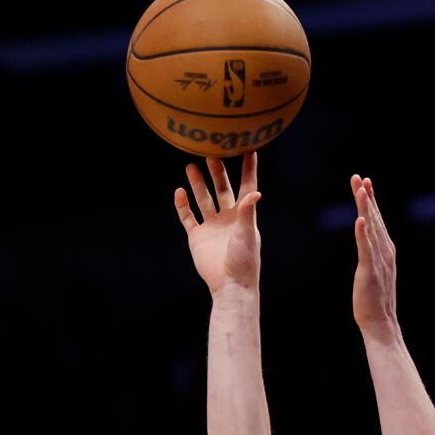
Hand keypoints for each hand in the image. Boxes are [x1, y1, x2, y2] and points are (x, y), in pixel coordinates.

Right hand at [174, 154, 260, 295]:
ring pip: (203, 200)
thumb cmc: (243, 261)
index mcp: (243, 216)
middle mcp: (227, 218)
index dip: (248, 169)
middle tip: (211, 153)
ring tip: (190, 166)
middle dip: (217, 172)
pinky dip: (182, 205)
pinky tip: (179, 192)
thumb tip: (255, 193)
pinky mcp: (197, 237)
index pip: (246, 187)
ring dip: (198, 184)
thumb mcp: (247, 234)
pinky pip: (188, 217)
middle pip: (222, 189)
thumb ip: (248, 213)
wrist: (229, 285)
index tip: (249, 149)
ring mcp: (211, 226)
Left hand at [351, 174, 398, 337]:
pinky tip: (359, 219)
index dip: (371, 201)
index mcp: (386, 250)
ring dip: (365, 207)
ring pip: (371, 228)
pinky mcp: (369, 271)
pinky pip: (365, 248)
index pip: (377, 220)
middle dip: (367, 197)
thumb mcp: (374, 271)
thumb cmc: (375, 300)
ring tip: (360, 189)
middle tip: (360, 177)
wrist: (381, 322)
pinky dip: (362, 233)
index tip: (365, 183)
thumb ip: (372, 255)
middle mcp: (385, 251)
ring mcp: (378, 260)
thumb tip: (367, 244)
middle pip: (374, 218)